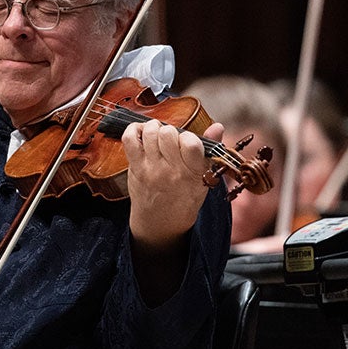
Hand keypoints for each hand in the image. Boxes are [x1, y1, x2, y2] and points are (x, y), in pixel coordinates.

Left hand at [122, 121, 223, 248]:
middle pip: (168, 133)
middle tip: (171, 140)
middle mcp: (171, 170)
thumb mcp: (204, 178)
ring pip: (151, 133)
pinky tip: (142, 133)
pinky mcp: (135, 168)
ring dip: (154, 128)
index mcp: (193, 173)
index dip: (189, 137)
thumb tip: (217, 126)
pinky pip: (130, 139)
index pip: (191, 143)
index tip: (187, 142)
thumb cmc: (185, 198)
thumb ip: (209, 151)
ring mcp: (151, 169)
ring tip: (158, 136)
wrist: (161, 223)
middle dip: (170, 131)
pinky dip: (134, 129)